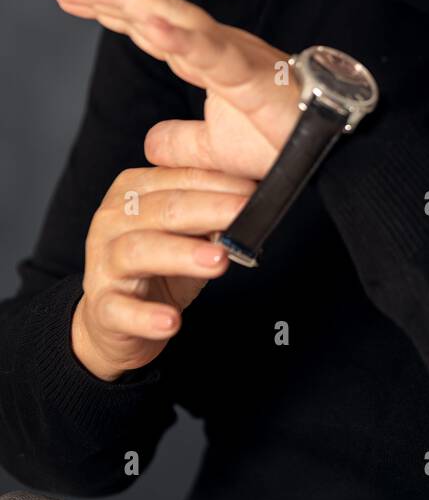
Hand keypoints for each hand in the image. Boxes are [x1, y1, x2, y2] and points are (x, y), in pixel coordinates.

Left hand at [44, 0, 300, 179]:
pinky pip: (211, 53)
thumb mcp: (217, 149)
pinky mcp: (254, 76)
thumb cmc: (284, 142)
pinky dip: (179, 36)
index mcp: (205, 58)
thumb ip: (182, 141)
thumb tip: (149, 142)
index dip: (104, 6)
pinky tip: (147, 21)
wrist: (332, 154)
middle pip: (150, 13)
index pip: (145, 26)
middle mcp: (216, 47)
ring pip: (174, 20)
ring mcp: (235, 56)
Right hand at [71, 165, 257, 380]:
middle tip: (245, 215)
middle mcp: (112, 220)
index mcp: (133, 191)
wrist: (116, 321)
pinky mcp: (101, 308)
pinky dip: (145, 316)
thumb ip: (211, 213)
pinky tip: (170, 321)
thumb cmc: (158, 268)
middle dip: (209, 210)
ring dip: (181, 254)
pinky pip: (120, 310)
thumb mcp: (187, 232)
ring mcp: (103, 263)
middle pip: (163, 210)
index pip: (180, 179)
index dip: (219, 183)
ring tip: (218, 260)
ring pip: (139, 250)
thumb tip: (252, 202)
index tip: (254, 189)